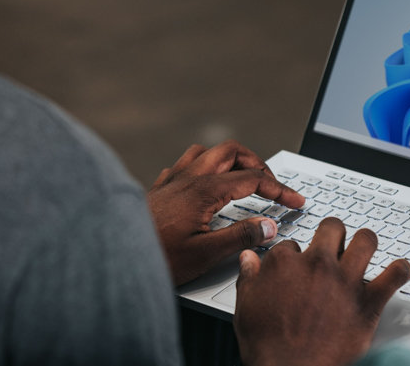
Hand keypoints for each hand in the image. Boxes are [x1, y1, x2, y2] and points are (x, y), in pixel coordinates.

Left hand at [147, 140, 305, 285]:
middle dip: (257, 163)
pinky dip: (204, 168)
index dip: (279, 189)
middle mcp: (188, 178)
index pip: (253, 178)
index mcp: (204, 190)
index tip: (294, 201)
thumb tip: (268, 225)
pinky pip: (185, 164)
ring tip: (243, 177)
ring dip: (230, 160)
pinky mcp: (159, 189)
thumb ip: (240, 237)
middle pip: (231, 152)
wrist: (114, 257)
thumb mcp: (205, 254)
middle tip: (272, 184)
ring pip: (207, 152)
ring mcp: (172, 180)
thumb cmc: (155, 257)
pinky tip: (205, 184)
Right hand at [233, 218, 409, 365]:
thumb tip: (249, 259)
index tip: (296, 265)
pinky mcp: (368, 302)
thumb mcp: (246, 307)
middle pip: (332, 228)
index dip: (294, 255)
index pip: (291, 244)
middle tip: (333, 245)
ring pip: (366, 240)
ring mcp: (345, 281)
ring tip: (364, 248)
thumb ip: (249, 278)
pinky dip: (400, 271)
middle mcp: (318, 265)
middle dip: (332, 234)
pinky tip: (399, 271)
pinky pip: (394, 276)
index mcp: (285, 264)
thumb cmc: (269, 346)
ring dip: (366, 243)